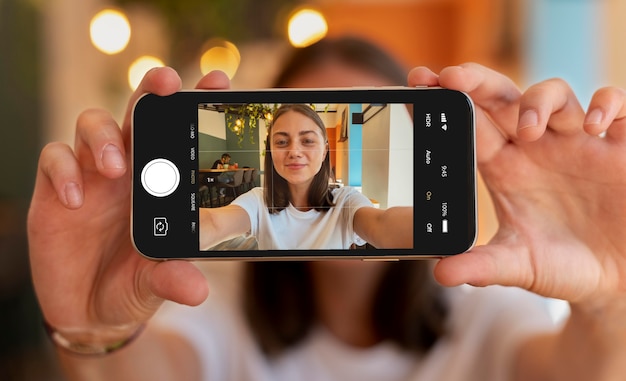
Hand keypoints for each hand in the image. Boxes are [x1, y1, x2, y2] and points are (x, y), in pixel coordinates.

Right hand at [27, 68, 229, 332]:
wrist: (88, 310)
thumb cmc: (132, 284)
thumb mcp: (155, 283)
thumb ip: (172, 279)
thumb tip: (196, 289)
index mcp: (162, 183)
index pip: (180, 133)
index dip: (196, 103)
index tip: (218, 81)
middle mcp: (130, 169)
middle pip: (139, 113)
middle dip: (152, 91)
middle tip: (167, 82)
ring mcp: (92, 175)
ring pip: (94, 124)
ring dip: (104, 136)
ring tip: (116, 168)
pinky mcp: (56, 189)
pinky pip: (55, 159)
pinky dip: (64, 171)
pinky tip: (74, 200)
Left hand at [409, 63, 625, 304]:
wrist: (618, 281)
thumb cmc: (564, 268)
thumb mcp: (520, 266)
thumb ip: (482, 267)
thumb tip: (440, 273)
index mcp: (506, 169)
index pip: (470, 125)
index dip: (446, 102)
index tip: (419, 83)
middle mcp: (537, 148)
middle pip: (503, 98)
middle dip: (476, 81)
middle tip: (451, 77)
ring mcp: (578, 144)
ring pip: (554, 94)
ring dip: (537, 101)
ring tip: (528, 130)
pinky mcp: (620, 149)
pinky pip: (618, 106)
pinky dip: (607, 105)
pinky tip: (594, 127)